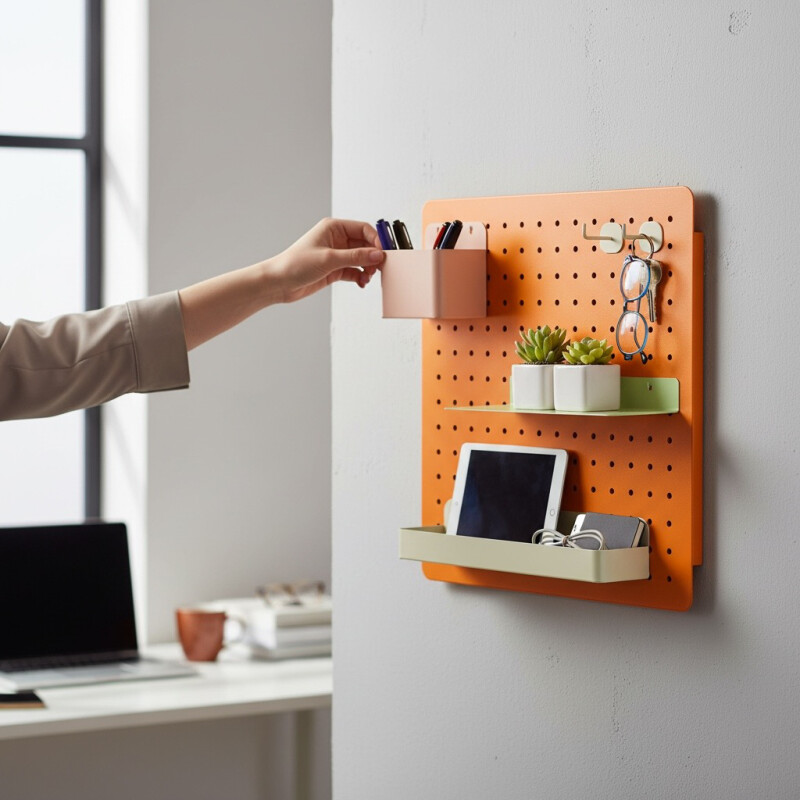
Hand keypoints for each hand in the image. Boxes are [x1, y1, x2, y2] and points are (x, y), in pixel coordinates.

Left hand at [268, 218, 384, 303]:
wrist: (279, 283)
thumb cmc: (295, 264)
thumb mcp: (329, 259)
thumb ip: (356, 257)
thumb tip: (377, 255)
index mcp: (333, 228)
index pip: (363, 229)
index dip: (376, 240)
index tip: (383, 253)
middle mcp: (336, 240)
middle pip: (365, 245)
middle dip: (373, 257)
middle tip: (379, 268)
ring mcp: (336, 255)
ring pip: (361, 259)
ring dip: (368, 269)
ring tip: (368, 278)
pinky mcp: (335, 270)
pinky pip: (354, 271)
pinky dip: (360, 277)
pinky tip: (361, 283)